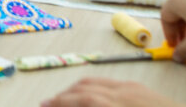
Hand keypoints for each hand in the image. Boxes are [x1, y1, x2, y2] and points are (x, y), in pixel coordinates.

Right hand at [41, 77, 181, 106]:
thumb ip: (96, 106)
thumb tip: (79, 104)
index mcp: (118, 105)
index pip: (81, 99)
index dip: (59, 103)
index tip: (43, 106)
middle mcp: (124, 92)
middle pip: (84, 87)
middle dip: (63, 96)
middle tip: (49, 104)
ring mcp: (134, 87)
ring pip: (95, 81)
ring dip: (76, 90)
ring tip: (65, 100)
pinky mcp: (142, 88)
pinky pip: (109, 82)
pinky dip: (92, 87)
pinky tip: (91, 97)